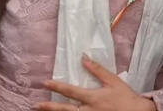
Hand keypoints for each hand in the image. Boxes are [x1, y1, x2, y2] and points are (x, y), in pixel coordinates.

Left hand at [38, 55, 155, 110]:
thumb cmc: (126, 98)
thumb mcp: (112, 81)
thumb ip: (97, 70)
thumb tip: (84, 58)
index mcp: (92, 98)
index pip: (70, 91)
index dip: (56, 86)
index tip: (45, 82)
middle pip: (65, 109)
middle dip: (49, 107)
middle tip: (36, 105)